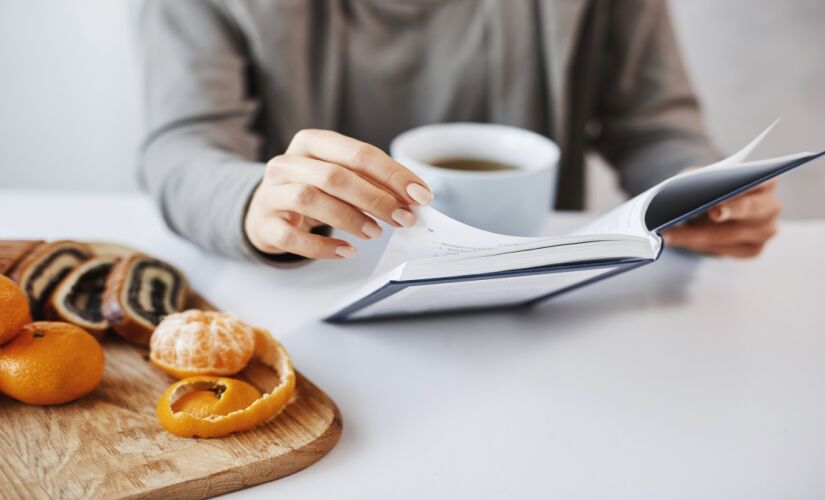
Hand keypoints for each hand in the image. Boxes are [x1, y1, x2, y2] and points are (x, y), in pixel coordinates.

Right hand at [244, 129, 431, 258]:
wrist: (265, 211)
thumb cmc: (312, 190)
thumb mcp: (338, 177)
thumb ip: (371, 182)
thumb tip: (412, 200)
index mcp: (311, 142)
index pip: (358, 153)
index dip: (392, 174)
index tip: (421, 195)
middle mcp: (287, 163)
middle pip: (334, 176)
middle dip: (375, 198)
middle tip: (403, 219)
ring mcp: (271, 193)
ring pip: (310, 199)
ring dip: (349, 218)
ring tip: (375, 233)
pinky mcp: (263, 224)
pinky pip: (291, 237)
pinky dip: (322, 247)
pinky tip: (347, 251)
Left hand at [662, 180, 780, 257]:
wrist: (713, 208)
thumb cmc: (711, 189)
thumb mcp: (703, 178)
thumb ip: (698, 179)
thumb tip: (681, 189)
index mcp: (766, 180)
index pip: (757, 182)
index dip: (739, 191)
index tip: (715, 207)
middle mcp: (771, 206)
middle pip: (748, 210)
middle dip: (722, 214)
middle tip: (697, 216)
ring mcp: (766, 230)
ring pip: (731, 235)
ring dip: (697, 235)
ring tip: (669, 234)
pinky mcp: (755, 249)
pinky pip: (728, 251)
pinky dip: (703, 245)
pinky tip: (682, 242)